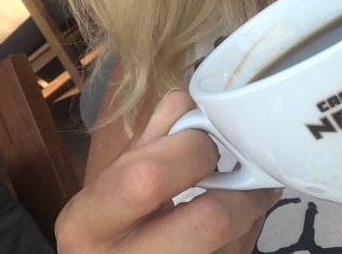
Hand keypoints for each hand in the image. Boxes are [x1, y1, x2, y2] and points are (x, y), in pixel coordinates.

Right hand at [56, 90, 280, 253]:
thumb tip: (192, 102)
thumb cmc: (108, 222)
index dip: (191, 148)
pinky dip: (250, 230)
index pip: (149, 178)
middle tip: (247, 169)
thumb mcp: (113, 178)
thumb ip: (152, 136)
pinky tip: (238, 220)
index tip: (204, 137)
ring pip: (235, 243)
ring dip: (252, 210)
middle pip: (209, 222)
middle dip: (239, 188)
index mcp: (89, 222)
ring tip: (245, 192)